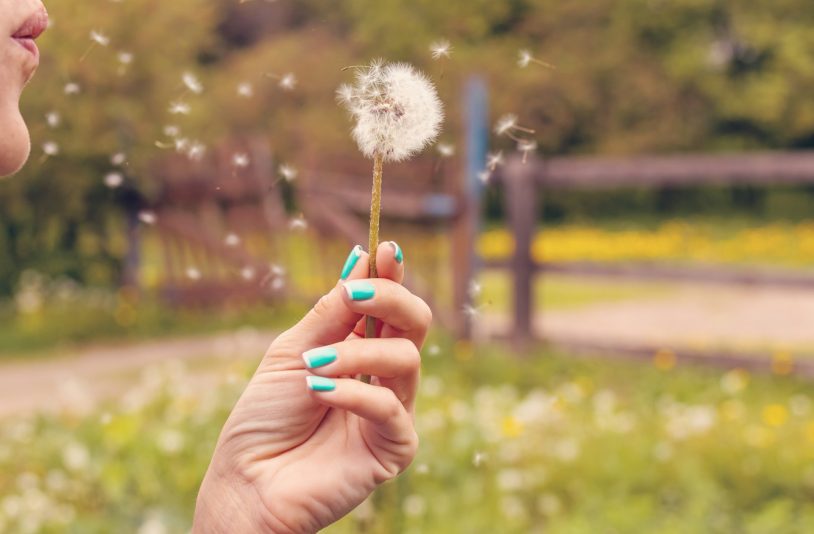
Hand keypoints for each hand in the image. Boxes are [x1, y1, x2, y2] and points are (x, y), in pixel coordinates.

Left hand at [193, 242, 429, 532]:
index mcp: (359, 348)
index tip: (385, 248)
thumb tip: (359, 258)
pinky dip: (353, 393)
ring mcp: (392, 410)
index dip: (391, 276)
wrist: (247, 482)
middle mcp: (382, 376)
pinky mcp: (395, 447)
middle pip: (416, 324)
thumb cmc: (264, 418)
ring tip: (313, 367)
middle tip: (355, 294)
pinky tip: (318, 392)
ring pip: (406, 360)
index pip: (389, 305)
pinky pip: (391, 408)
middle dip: (391, 299)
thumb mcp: (292, 353)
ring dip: (357, 354)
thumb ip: (331, 313)